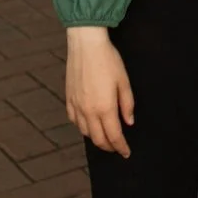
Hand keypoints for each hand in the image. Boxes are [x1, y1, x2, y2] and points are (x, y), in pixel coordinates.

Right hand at [65, 27, 134, 154]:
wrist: (86, 44)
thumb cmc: (108, 59)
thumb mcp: (123, 80)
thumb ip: (127, 104)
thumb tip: (129, 122)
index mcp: (105, 108)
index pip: (114, 136)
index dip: (121, 147)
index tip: (126, 152)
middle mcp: (88, 111)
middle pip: (98, 139)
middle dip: (109, 146)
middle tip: (117, 147)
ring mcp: (77, 106)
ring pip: (85, 132)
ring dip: (96, 138)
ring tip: (104, 138)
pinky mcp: (69, 99)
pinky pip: (74, 121)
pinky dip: (82, 127)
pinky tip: (88, 124)